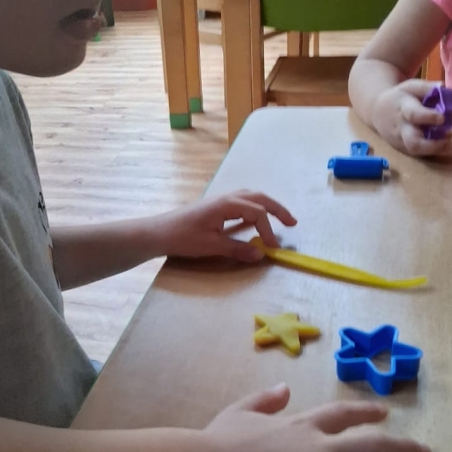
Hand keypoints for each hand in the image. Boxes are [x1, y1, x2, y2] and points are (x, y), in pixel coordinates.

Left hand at [152, 192, 296, 262]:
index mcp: (227, 204)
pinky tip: (255, 218)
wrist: (158, 232)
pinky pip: (241, 201)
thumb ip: (238, 250)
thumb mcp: (211, 246)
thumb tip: (261, 255)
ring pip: (250, 197)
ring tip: (280, 218)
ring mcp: (220, 200)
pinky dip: (254, 207)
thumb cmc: (183, 238)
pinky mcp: (215, 207)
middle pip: (258, 198)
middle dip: (277, 209)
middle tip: (293, 223)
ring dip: (267, 206)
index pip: (257, 213)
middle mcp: (226, 197)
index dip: (268, 230)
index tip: (273, 248)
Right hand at [204, 384, 432, 451]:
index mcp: (300, 425)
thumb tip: (284, 388)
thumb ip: (263, 399)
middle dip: (403, 447)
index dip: (366, 413)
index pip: (342, 415)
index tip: (386, 413)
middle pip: (373, 443)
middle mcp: (320, 446)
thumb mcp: (238, 411)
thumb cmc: (218, 445)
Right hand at [372, 80, 451, 156]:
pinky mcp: (403, 149)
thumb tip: (443, 87)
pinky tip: (441, 144)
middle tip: (449, 136)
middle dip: (432, 144)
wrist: (378, 112)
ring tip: (447, 142)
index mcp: (402, 108)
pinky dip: (431, 150)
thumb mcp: (410, 87)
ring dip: (435, 149)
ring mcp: (401, 141)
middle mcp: (401, 128)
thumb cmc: (399, 97)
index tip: (442, 118)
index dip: (428, 117)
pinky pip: (418, 153)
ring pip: (415, 151)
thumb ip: (427, 88)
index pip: (413, 114)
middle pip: (413, 142)